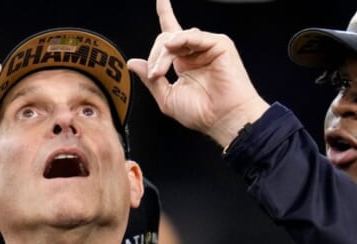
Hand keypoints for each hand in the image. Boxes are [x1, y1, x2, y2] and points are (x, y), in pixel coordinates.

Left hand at [127, 0, 268, 146]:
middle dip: (155, 56)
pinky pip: (194, 35)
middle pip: (166, 38)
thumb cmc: (201, 114)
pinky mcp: (219, 44)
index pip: (170, 37)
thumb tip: (133, 63)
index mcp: (184, 64)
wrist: (223, 119)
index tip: (161, 0)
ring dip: (163, 54)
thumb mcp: (167, 98)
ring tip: (161, 72)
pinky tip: (172, 48)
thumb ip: (150, 80)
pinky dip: (180, 40)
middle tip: (154, 74)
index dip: (165, 14)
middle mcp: (195, 54)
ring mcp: (206, 48)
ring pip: (176, 36)